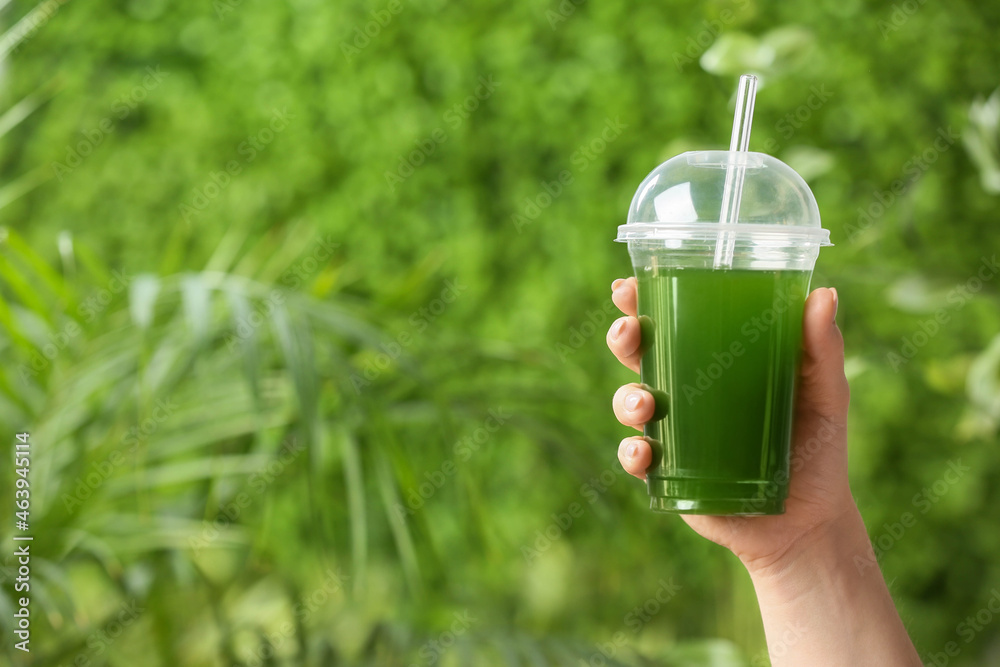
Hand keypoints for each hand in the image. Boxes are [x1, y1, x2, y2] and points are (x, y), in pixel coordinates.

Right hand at [607, 277, 855, 573]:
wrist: (811, 521)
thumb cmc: (817, 448)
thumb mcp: (825, 393)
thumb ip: (823, 348)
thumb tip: (824, 293)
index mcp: (713, 362)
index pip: (670, 322)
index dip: (642, 302)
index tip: (627, 287)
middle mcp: (685, 392)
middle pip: (639, 355)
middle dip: (623, 338)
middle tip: (628, 331)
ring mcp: (673, 434)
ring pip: (630, 405)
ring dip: (625, 398)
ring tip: (644, 403)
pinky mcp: (669, 475)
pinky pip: (636, 461)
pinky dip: (631, 454)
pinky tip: (644, 452)